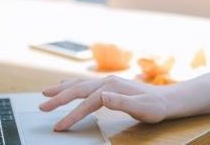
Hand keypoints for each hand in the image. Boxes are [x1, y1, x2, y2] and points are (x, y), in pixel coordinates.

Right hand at [40, 76, 169, 130]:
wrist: (167, 99)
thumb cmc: (155, 107)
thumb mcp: (141, 108)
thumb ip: (121, 102)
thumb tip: (102, 96)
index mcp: (112, 88)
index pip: (87, 102)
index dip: (71, 115)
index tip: (59, 126)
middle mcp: (107, 82)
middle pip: (77, 90)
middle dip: (58, 99)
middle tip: (42, 108)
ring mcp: (107, 82)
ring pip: (79, 84)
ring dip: (61, 89)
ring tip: (45, 93)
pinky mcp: (109, 84)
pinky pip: (84, 84)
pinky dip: (71, 85)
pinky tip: (64, 85)